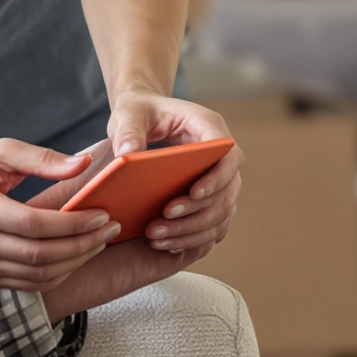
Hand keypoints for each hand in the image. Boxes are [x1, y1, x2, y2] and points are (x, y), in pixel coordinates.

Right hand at [0, 139, 116, 291]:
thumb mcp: (4, 150)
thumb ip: (44, 158)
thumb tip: (84, 164)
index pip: (33, 224)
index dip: (72, 224)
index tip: (102, 214)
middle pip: (38, 255)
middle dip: (82, 245)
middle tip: (110, 229)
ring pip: (37, 276)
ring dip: (75, 262)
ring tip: (99, 241)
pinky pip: (29, 284)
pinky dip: (58, 274)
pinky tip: (77, 254)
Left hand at [101, 95, 241, 256]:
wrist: (142, 117)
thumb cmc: (138, 111)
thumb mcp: (128, 113)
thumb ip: (128, 130)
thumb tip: (127, 153)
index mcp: (209, 127)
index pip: (229, 155)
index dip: (217, 177)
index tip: (193, 194)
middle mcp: (221, 155)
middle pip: (227, 191)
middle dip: (198, 212)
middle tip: (162, 222)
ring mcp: (218, 178)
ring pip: (221, 213)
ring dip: (193, 230)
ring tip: (157, 238)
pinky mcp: (208, 197)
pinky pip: (212, 223)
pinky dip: (193, 237)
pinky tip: (167, 244)